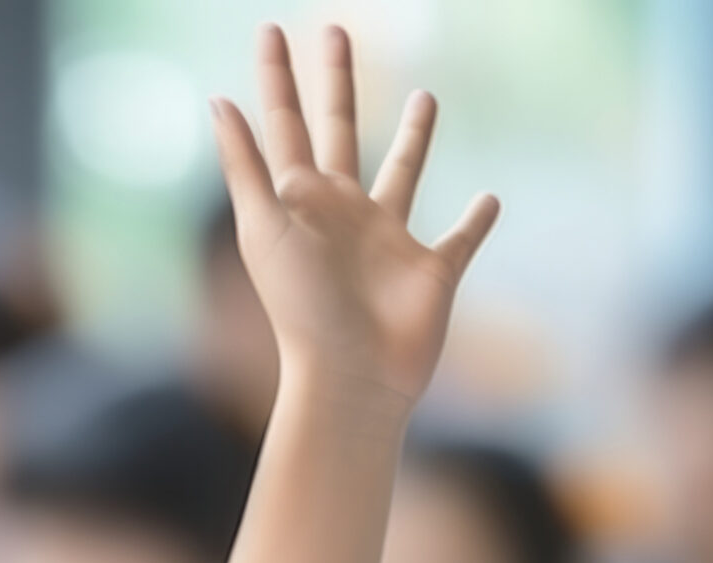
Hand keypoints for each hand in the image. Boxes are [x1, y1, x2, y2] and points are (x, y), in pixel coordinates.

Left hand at [211, 24, 498, 405]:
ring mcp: (388, 242)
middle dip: (336, 82)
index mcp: (302, 200)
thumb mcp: (266, 230)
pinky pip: (461, 238)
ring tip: (425, 96)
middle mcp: (343, 212)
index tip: (269, 29)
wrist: (351, 377)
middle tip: (337, 31)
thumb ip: (250, 169)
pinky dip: (476, 221)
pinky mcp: (433, 273)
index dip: (274, 77)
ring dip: (415, 137)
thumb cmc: (302, 309)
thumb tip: (222, 102)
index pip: (285, 122)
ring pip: (404, 172)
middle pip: (340, 129)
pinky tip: (489, 200)